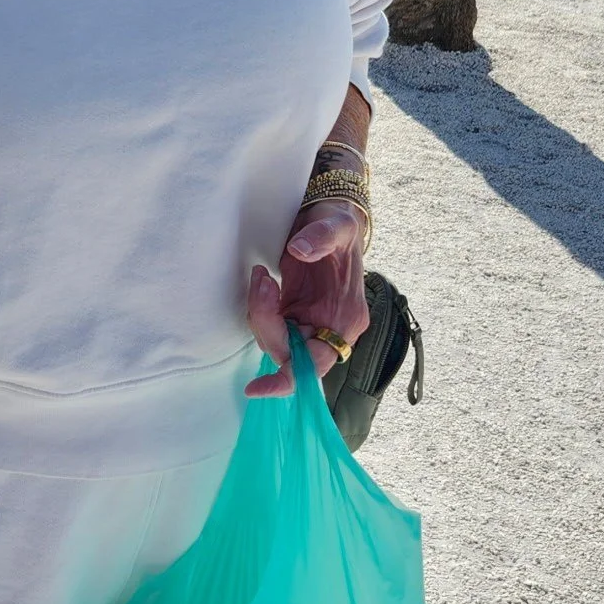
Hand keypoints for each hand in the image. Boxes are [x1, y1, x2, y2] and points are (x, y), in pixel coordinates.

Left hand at [245, 200, 369, 397]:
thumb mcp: (336, 224)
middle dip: (266, 324)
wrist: (331, 216)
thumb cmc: (337, 223)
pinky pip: (271, 325)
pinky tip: (263, 280)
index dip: (288, 379)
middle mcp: (329, 328)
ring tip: (263, 276)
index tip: (257, 388)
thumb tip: (299, 251)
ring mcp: (310, 322)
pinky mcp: (294, 312)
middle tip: (262, 283)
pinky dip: (260, 307)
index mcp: (345, 318)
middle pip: (288, 353)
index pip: (317, 363)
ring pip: (275, 340)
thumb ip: (320, 237)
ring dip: (260, 313)